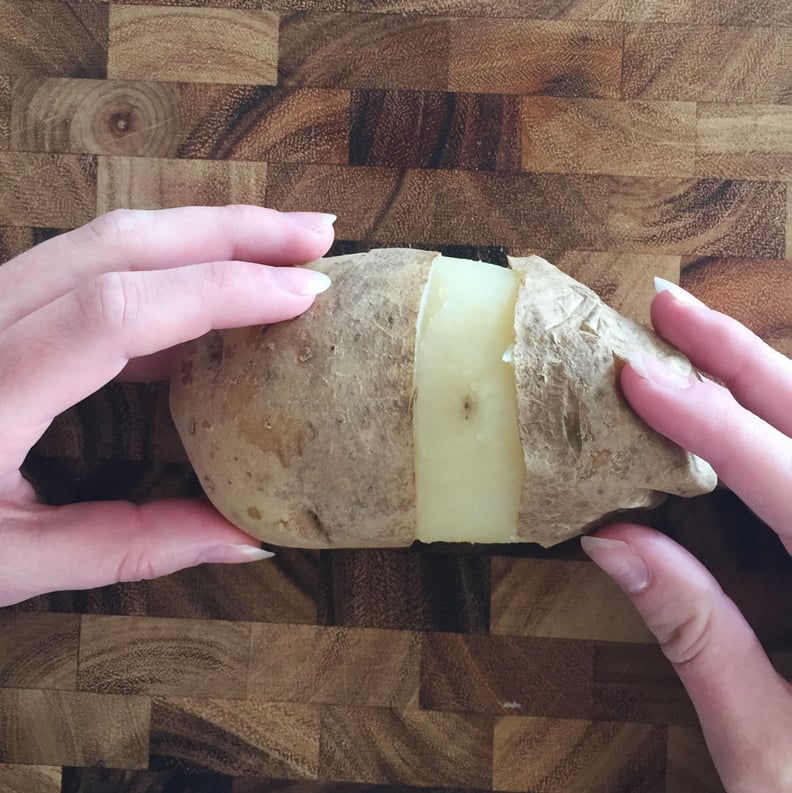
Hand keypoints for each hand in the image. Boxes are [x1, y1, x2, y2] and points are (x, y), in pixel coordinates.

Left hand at [0, 205, 334, 606]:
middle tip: (320, 235)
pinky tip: (213, 299)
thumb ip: (132, 546)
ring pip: (105, 239)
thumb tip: (249, 539)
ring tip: (282, 248)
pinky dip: (166, 272)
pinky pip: (90, 270)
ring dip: (203, 234)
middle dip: (231, 229)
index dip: (223, 291)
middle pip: (119, 241)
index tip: (305, 294)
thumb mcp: (8, 563)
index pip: (119, 311)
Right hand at [582, 281, 791, 792]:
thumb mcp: (769, 751)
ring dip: (772, 379)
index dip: (706, 421)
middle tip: (673, 308)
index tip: (638, 375)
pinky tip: (761, 405)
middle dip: (745, 360)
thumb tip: (616, 541)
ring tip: (703, 341)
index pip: (789, 479)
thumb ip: (698, 636)